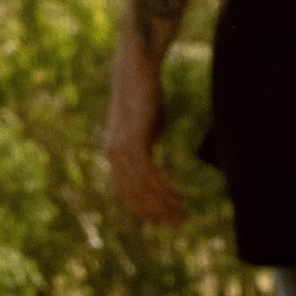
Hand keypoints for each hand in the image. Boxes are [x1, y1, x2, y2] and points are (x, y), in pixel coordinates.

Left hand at [100, 62, 190, 225]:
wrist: (136, 71)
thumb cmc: (145, 94)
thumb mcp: (146, 125)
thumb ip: (147, 144)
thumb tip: (151, 157)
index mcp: (114, 152)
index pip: (125, 190)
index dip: (142, 208)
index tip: (160, 220)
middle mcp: (113, 154)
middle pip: (133, 195)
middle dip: (156, 212)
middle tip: (177, 223)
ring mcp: (120, 150)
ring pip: (142, 188)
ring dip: (163, 204)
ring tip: (182, 214)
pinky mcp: (132, 143)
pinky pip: (148, 175)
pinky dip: (163, 188)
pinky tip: (178, 197)